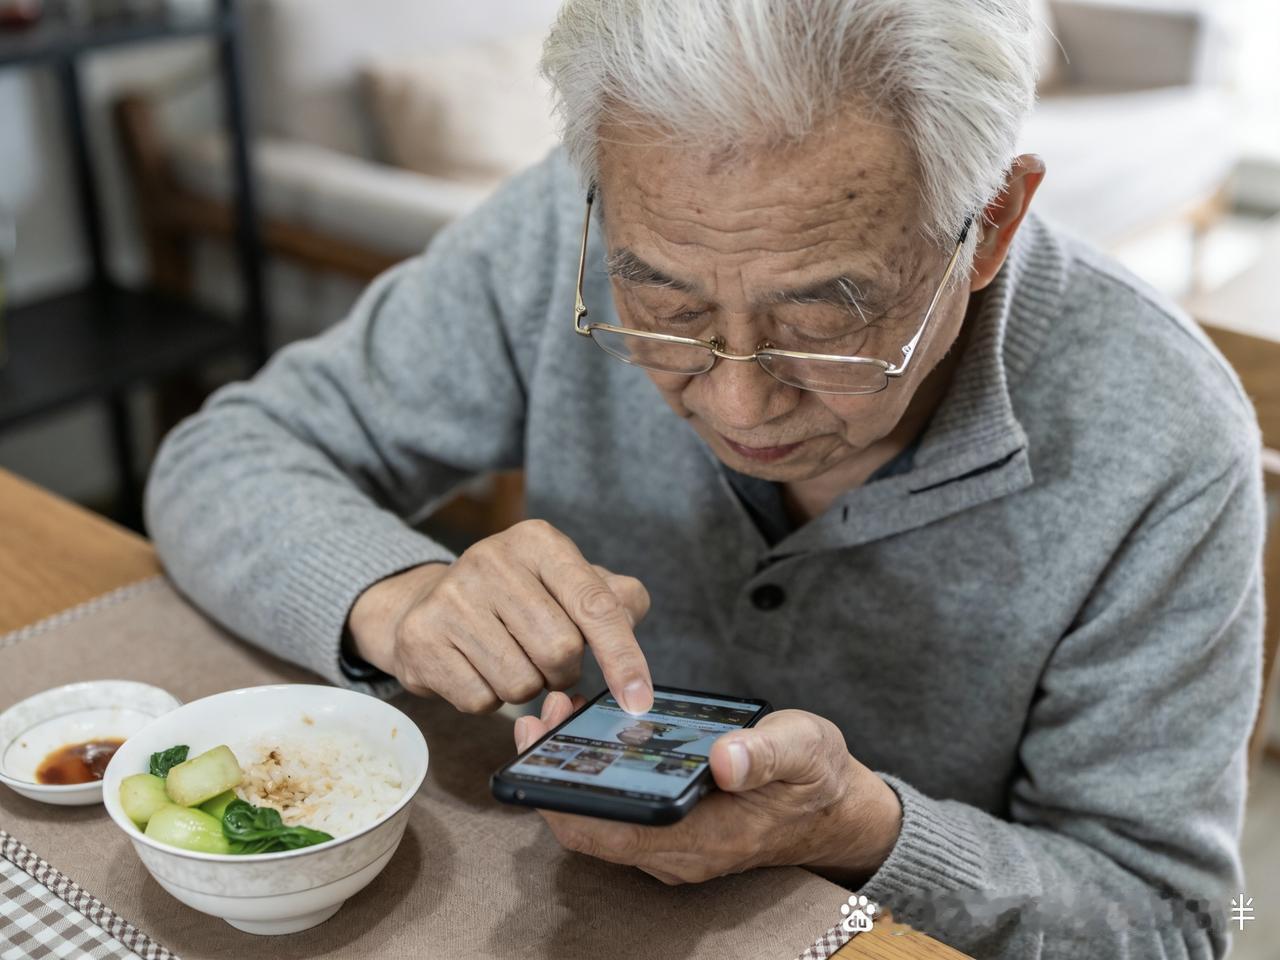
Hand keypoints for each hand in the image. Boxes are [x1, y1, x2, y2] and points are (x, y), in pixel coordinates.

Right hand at [347, 519, 653, 713]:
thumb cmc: (518, 599)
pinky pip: (480, 701)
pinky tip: (475, 669)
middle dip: (563, 671)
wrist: (428, 604)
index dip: (623, 656)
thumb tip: (628, 631)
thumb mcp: (568, 584)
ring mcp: (451, 597)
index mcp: (538, 541)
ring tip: (508, 659)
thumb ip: (614, 603)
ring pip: (521, 683)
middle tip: (547, 659)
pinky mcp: (422, 637)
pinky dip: (488, 699)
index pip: (595, 605)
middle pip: (560, 651)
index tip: (639, 699)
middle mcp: (492, 559)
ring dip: (526, 688)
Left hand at [515, 693, 902, 885]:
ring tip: (559, 714)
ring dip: (571, 773)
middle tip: (544, 714)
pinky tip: (591, 733)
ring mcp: (673, 848)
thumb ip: (766, 754)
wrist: (837, 812)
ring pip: (601, 819)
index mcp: (704, 838)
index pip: (609, 833)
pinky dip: (595, 776)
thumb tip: (724, 759)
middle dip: (555, 776)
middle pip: (591, 827)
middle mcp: (678, 853)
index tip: (542, 745)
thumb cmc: (818, 778)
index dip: (563, 796)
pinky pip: (618, 812)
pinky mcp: (673, 832)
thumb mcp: (805, 750)